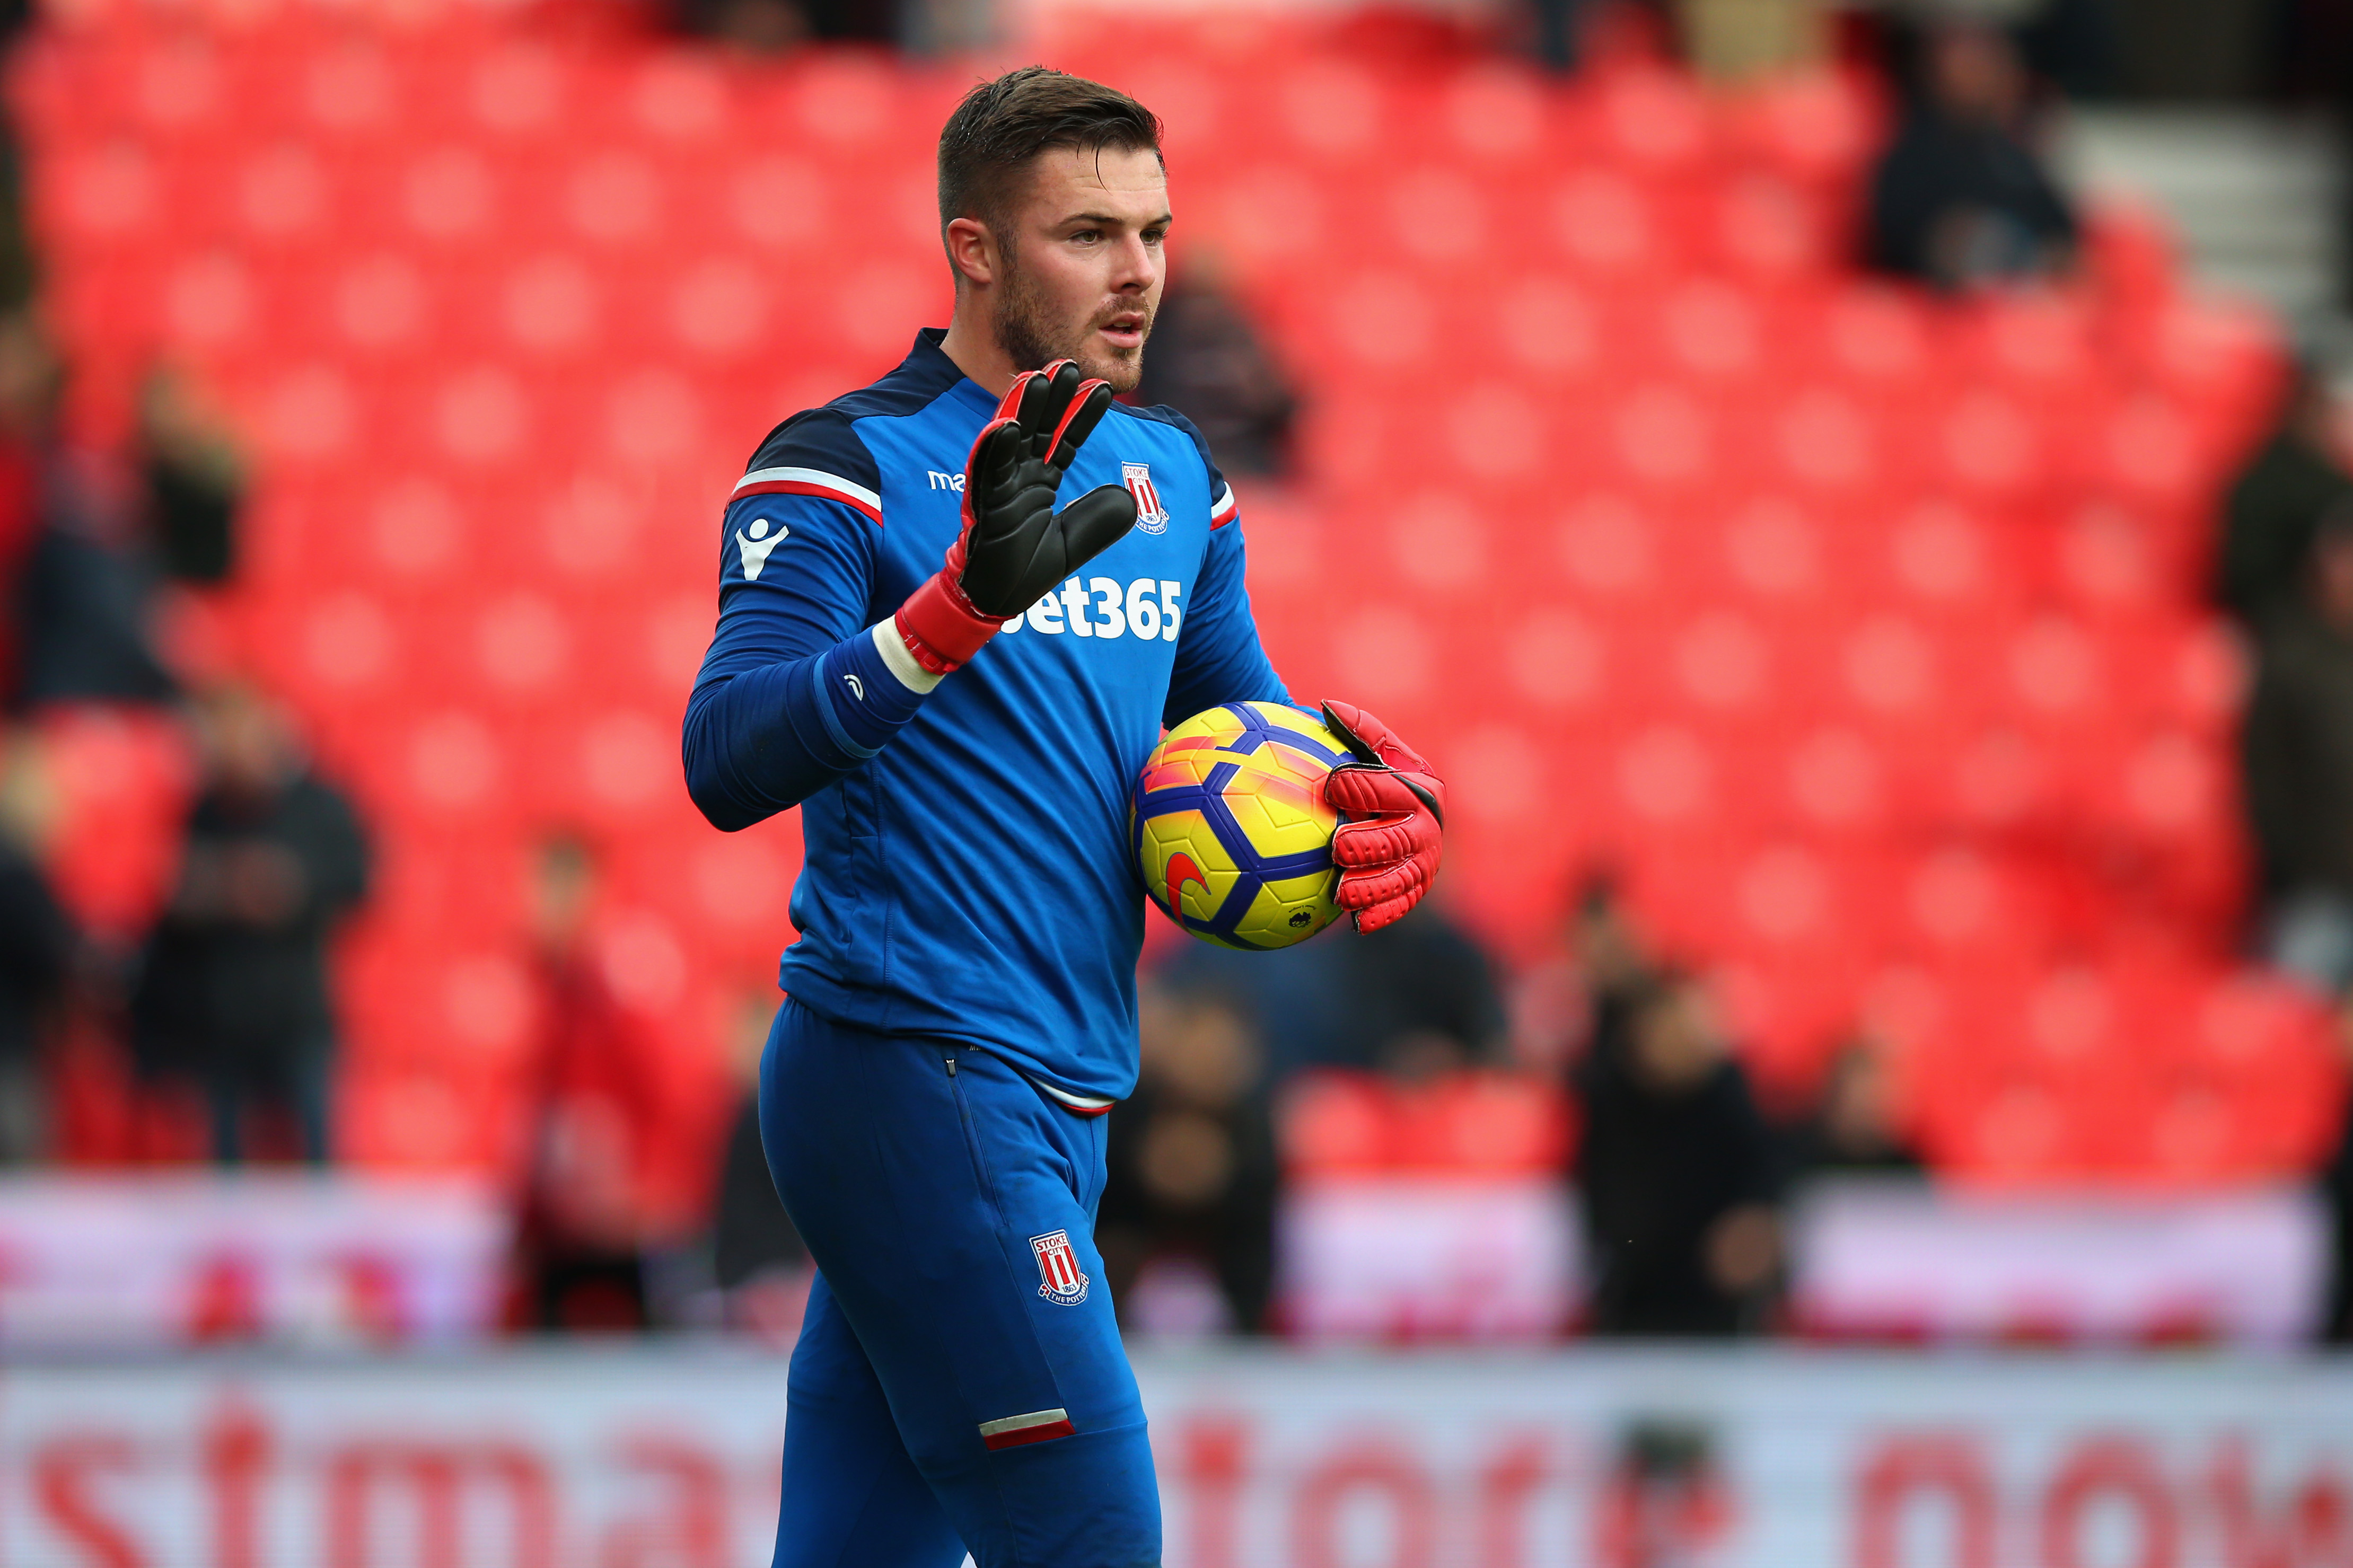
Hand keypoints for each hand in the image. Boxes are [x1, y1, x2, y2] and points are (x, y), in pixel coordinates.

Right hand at [894, 361, 1137, 673]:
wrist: (994, 601)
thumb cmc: (1025, 570)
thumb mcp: (1074, 544)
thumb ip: (1098, 521)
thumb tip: (1129, 500)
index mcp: (1040, 481)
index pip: (1066, 441)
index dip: (1084, 416)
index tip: (1104, 390)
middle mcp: (1018, 478)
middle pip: (1038, 429)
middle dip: (1052, 398)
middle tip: (1068, 363)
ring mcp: (997, 489)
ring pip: (1010, 441)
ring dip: (1022, 410)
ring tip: (1037, 377)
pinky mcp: (981, 507)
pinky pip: (987, 474)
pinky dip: (994, 450)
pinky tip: (1006, 426)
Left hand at [1320, 700, 1444, 932]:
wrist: (1395, 808)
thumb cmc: (1375, 773)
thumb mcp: (1371, 748)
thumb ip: (1356, 729)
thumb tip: (1326, 706)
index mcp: (1420, 788)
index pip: (1391, 787)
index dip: (1363, 786)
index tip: (1331, 784)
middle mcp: (1428, 827)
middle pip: (1400, 839)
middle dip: (1371, 844)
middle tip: (1338, 846)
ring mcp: (1423, 861)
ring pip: (1401, 878)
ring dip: (1372, 887)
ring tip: (1340, 893)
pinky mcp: (1414, 888)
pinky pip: (1400, 905)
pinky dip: (1381, 914)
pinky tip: (1355, 923)